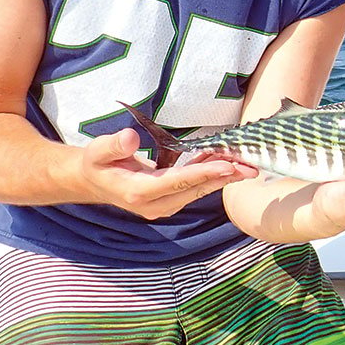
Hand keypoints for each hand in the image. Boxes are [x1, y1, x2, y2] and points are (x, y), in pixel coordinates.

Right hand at [79, 128, 257, 219]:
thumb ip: (113, 145)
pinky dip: (212, 176)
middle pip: (195, 189)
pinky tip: (227, 163)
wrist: (92, 181)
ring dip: (222, 178)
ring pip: (198, 191)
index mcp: (138, 192)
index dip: (204, 173)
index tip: (228, 166)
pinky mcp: (169, 201)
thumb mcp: (97, 151)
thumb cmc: (97, 163)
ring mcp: (163, 206)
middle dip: (224, 178)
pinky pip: (194, 188)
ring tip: (247, 164)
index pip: (177, 182)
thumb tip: (130, 138)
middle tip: (251, 166)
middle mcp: (154, 204)